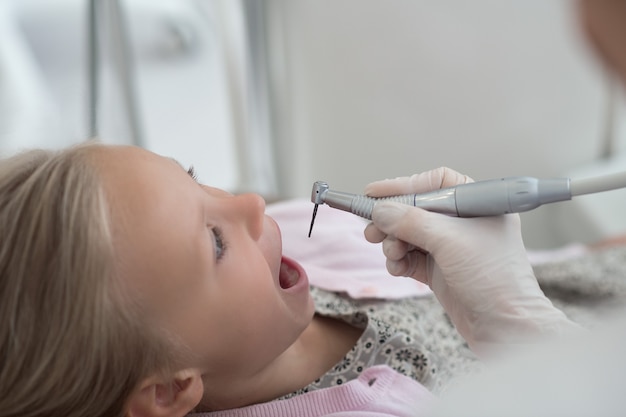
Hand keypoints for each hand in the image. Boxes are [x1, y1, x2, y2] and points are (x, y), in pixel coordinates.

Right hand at [364, 168, 578, 356]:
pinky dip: (399, 261)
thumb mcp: (449, 240)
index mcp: (477, 204)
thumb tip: (380, 210)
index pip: (435, 183)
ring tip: (391, 253)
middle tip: (372, 229)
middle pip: (416, 209)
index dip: (404, 185)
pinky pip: (410, 257)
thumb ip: (410, 221)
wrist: (506, 328)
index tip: (375, 192)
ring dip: (393, 242)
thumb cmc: (494, 278)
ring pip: (409, 234)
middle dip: (393, 220)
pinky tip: (398, 267)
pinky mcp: (440, 270)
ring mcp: (451, 247)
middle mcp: (463, 222)